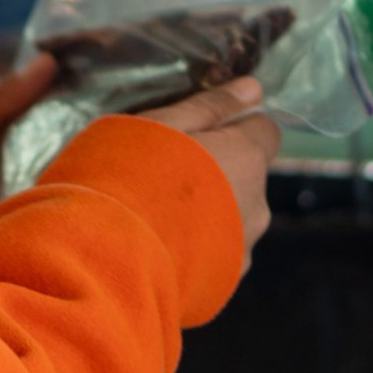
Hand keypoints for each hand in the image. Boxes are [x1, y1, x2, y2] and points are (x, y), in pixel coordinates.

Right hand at [138, 74, 281, 274]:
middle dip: (219, 173)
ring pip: (235, 217)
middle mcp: (258, 205)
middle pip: (248, 176)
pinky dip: (199, 249)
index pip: (266, 131)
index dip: (235, 128)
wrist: (106, 260)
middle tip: (164, 176)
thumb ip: (212, 107)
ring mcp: (244, 249)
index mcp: (247, 159)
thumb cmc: (128, 177)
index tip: (199, 134)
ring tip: (158, 217)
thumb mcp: (162, 125)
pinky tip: (161, 248)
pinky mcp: (225, 284)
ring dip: (210, 213)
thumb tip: (254, 88)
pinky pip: (220, 255)